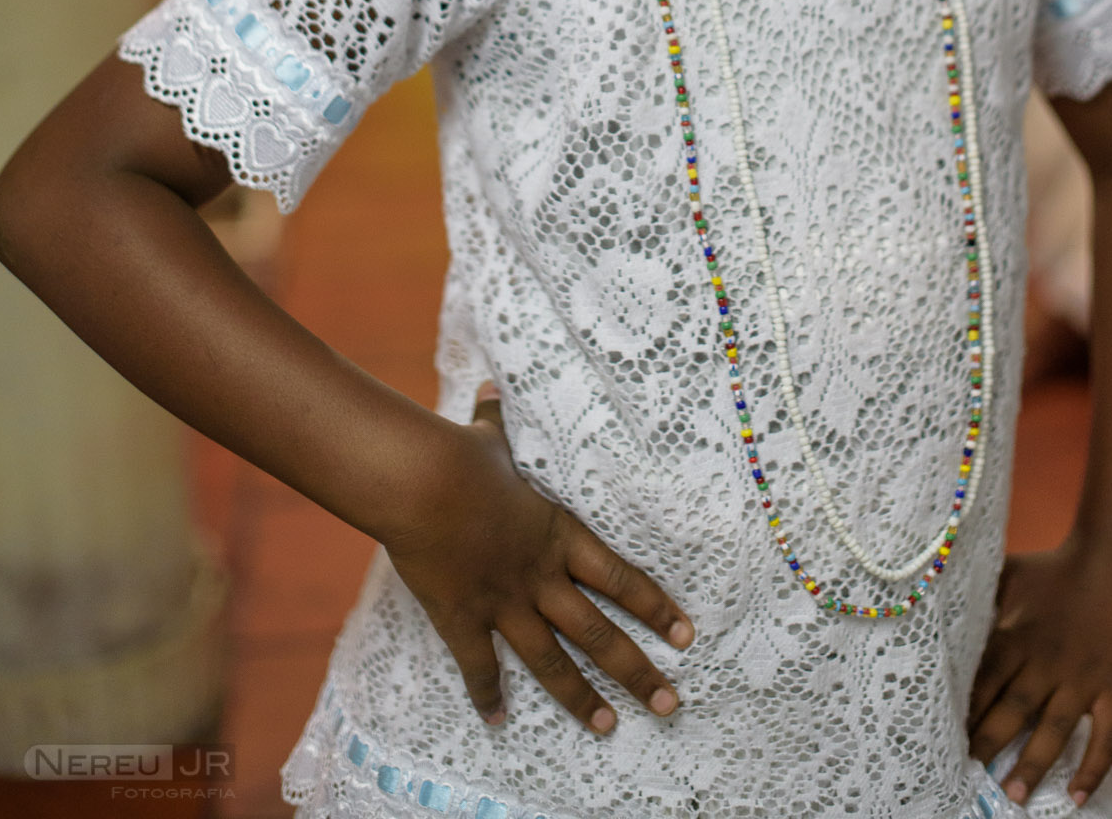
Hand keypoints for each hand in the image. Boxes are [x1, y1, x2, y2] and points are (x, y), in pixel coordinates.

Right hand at [384, 383, 693, 735]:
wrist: (425, 483)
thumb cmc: (463, 456)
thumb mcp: (491, 436)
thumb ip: (498, 422)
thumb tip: (493, 384)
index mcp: (559, 534)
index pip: (622, 578)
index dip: (656, 607)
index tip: (686, 634)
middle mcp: (541, 576)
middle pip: (600, 633)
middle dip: (638, 671)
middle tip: (669, 704)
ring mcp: (504, 602)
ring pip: (553, 661)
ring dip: (582, 697)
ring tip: (609, 727)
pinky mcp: (464, 618)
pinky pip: (480, 667)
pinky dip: (487, 695)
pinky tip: (497, 722)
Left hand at [967, 536, 1111, 805]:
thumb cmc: (1056, 567)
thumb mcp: (1009, 575)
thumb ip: (981, 600)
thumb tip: (944, 609)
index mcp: (1015, 635)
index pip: (982, 684)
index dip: (964, 714)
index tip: (945, 740)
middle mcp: (1046, 662)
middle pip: (1011, 712)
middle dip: (988, 745)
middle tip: (967, 778)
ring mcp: (1084, 678)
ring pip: (1053, 732)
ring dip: (1032, 766)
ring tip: (1013, 796)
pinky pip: (1106, 737)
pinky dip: (1092, 769)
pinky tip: (1077, 798)